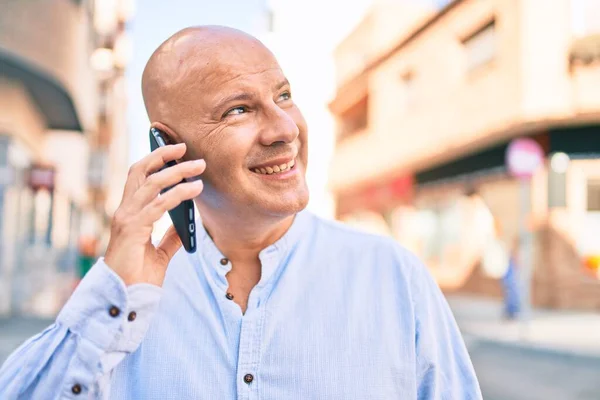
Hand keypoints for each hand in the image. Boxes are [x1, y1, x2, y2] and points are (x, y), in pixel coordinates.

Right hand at [104, 143, 204, 285]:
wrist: (126, 298)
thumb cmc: (138, 277)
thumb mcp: (161, 252)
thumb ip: (171, 236)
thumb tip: (187, 222)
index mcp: (129, 214)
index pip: (138, 178)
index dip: (154, 160)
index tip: (173, 149)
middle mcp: (124, 211)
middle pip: (141, 171)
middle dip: (162, 155)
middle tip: (184, 146)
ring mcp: (126, 218)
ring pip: (152, 183)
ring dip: (177, 171)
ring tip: (199, 166)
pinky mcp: (133, 229)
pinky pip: (159, 204)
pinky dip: (179, 193)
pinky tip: (196, 188)